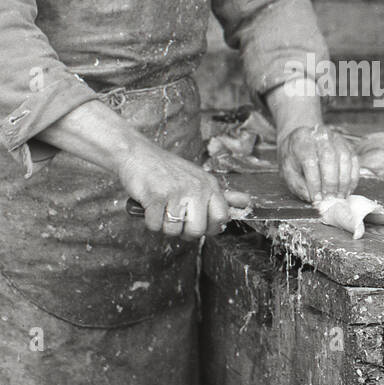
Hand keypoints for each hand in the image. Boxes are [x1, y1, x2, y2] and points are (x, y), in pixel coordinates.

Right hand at [117, 138, 248, 238]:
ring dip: (164, 226)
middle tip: (175, 217)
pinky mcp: (156, 196)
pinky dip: (150, 221)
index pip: (221, 218)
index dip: (209, 227)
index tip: (197, 221)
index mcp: (209, 185)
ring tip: (161, 209)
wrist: (137, 153)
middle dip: (183, 231)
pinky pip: (155, 226)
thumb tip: (246, 202)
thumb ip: (222, 194)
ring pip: (174, 231)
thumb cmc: (167, 170)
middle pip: (197, 230)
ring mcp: (176, 192)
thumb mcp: (199, 178)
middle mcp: (196, 188)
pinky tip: (150, 206)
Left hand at [278, 124, 358, 201]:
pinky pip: (354, 160)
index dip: (314, 182)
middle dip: (331, 182)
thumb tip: (314, 199)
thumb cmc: (294, 158)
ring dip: (344, 180)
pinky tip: (348, 189)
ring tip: (340, 196)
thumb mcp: (288, 171)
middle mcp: (320, 135)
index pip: (310, 161)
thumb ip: (299, 185)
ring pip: (344, 157)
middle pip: (329, 157)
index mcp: (301, 140)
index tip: (317, 197)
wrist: (302, 141)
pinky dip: (353, 177)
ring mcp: (336, 138)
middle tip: (330, 198)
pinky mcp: (347, 144)